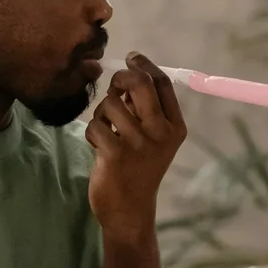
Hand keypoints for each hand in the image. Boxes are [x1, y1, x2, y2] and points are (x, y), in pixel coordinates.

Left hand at [85, 53, 185, 240]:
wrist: (130, 210)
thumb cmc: (138, 169)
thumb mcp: (151, 139)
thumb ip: (144, 109)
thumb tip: (129, 75)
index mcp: (174, 127)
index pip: (162, 83)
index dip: (144, 65)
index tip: (132, 58)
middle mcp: (161, 133)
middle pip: (139, 84)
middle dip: (120, 79)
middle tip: (113, 87)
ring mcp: (139, 144)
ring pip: (110, 104)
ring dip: (102, 113)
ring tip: (106, 131)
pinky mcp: (116, 154)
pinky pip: (95, 125)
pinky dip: (93, 132)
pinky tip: (99, 147)